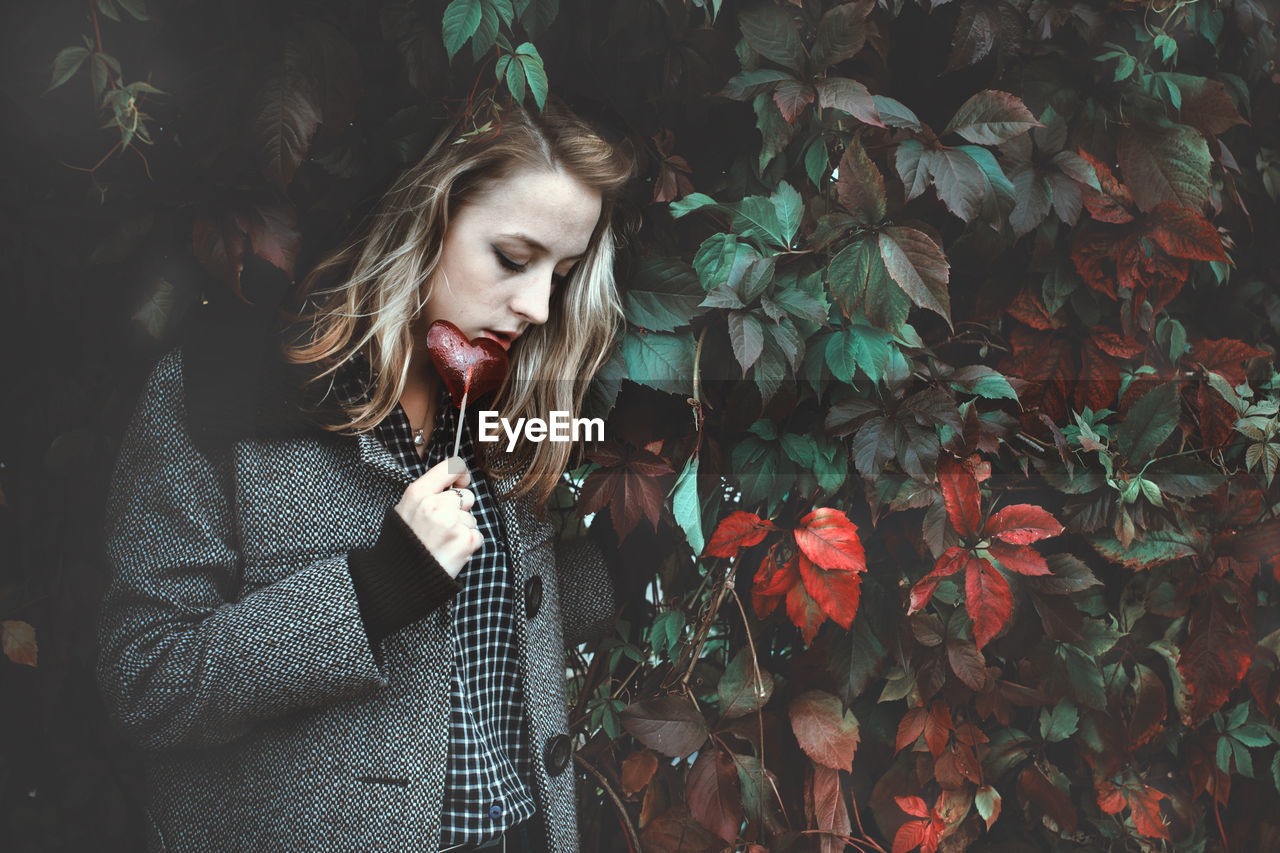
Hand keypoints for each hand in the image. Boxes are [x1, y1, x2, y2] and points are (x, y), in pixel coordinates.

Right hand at [393, 456, 479, 577]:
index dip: (461, 475)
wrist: (402, 578)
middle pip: (467, 496)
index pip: (452, 466)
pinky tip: (450, 551)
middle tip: (442, 527)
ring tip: (442, 542)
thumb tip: (455, 482)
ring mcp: (452, 522)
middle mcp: (435, 504)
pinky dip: (468, 544)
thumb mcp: (406, 509)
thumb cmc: (404, 544)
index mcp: (418, 493)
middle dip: (460, 510)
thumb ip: (428, 493)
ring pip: (472, 518)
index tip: (461, 483)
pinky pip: (477, 534)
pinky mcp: (466, 540)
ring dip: (462, 530)